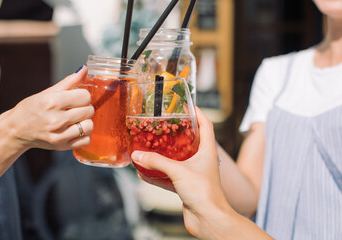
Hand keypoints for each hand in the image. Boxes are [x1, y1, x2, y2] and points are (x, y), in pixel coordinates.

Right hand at [6, 66, 93, 150]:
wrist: (16, 130)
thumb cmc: (32, 109)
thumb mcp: (48, 92)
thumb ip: (69, 82)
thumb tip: (84, 69)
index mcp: (52, 102)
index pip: (85, 96)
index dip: (83, 95)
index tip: (77, 97)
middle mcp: (56, 119)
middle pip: (89, 110)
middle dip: (85, 107)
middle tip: (76, 108)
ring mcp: (59, 135)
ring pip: (89, 126)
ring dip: (86, 121)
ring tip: (77, 120)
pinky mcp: (62, 146)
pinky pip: (86, 140)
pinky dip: (84, 135)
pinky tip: (75, 130)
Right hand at [131, 107, 232, 238]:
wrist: (208, 219)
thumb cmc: (204, 193)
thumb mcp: (178, 171)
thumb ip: (157, 162)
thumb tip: (137, 155)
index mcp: (207, 151)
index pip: (206, 125)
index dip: (198, 113)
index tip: (187, 105)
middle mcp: (202, 161)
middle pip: (190, 141)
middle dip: (177, 133)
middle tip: (163, 125)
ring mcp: (194, 174)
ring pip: (177, 160)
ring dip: (163, 155)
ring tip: (150, 147)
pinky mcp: (186, 187)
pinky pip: (169, 177)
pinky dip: (157, 175)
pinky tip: (143, 173)